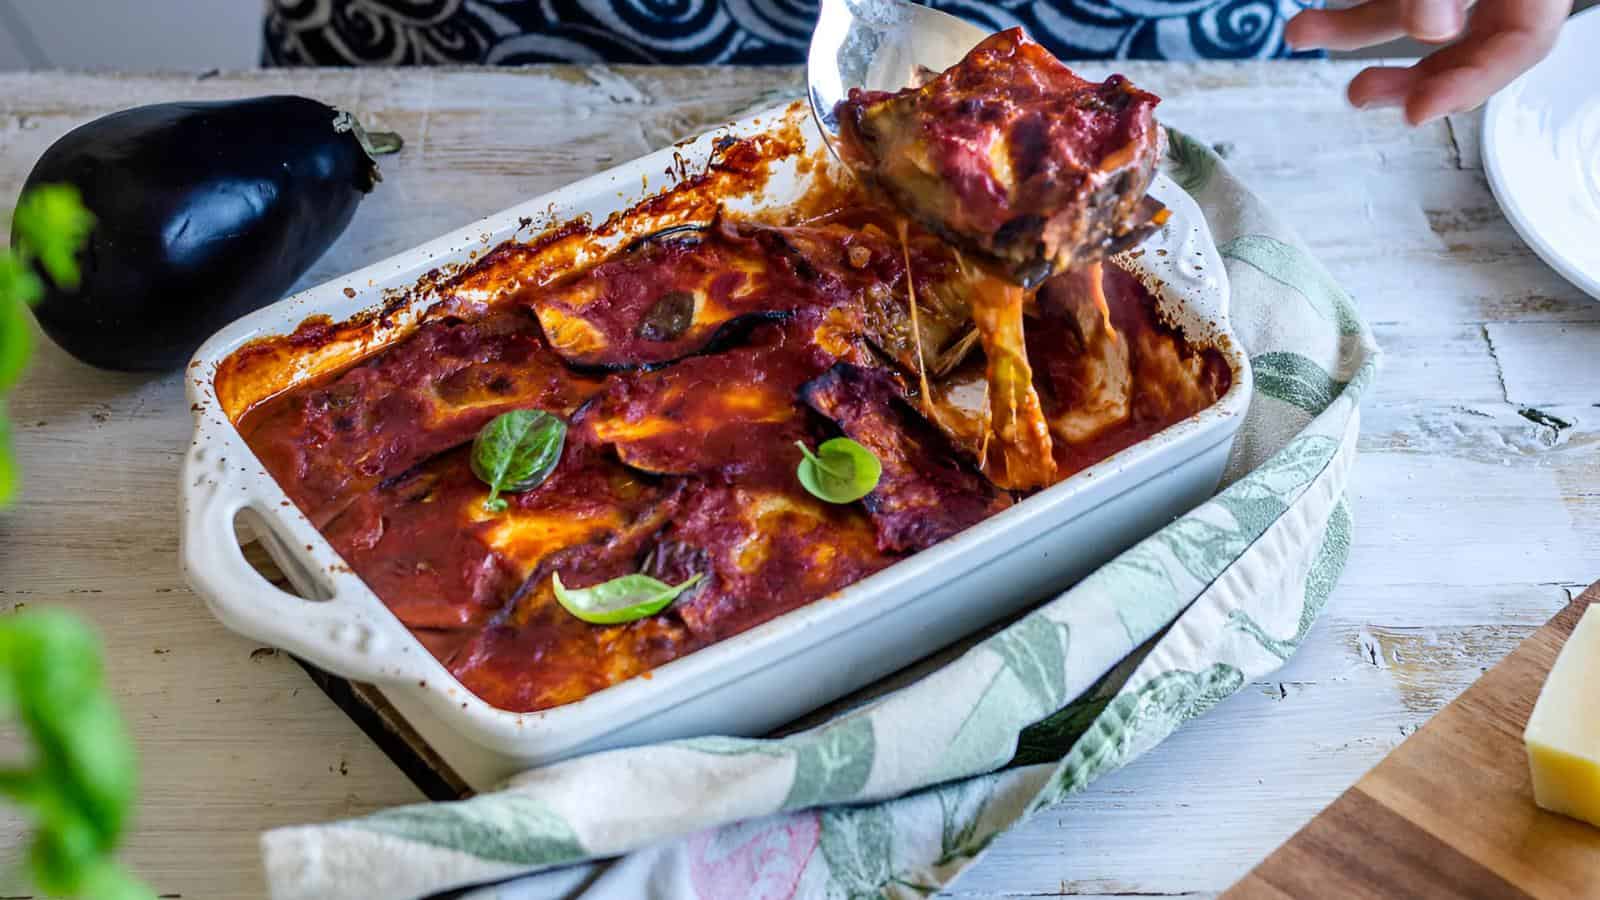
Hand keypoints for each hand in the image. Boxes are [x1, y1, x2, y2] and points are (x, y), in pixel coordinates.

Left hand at [1286, 1, 1572, 124]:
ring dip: (1352, 30)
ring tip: (1299, 33)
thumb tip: (1431, 30)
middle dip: (1403, 74)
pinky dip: (1352, 5)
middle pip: (1462, 44)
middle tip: (1357, 95)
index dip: (1470, 85)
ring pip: (1413, 15)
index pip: (1523, 47)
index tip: (1416, 113)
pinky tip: (1310, 14)